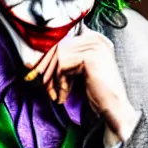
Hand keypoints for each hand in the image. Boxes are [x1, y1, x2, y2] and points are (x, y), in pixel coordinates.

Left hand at [26, 26, 137, 140]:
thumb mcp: (78, 72)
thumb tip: (35, 59)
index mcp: (94, 38)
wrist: (114, 109)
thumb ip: (66, 60)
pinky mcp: (89, 56)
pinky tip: (64, 96)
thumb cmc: (97, 94)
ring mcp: (93, 45)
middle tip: (47, 90)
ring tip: (56, 95)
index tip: (34, 71)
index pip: (61, 40)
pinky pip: (62, 65)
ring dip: (52, 79)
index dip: (46, 57)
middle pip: (57, 47)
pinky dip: (59, 83)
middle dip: (47, 70)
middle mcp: (95, 38)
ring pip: (57, 57)